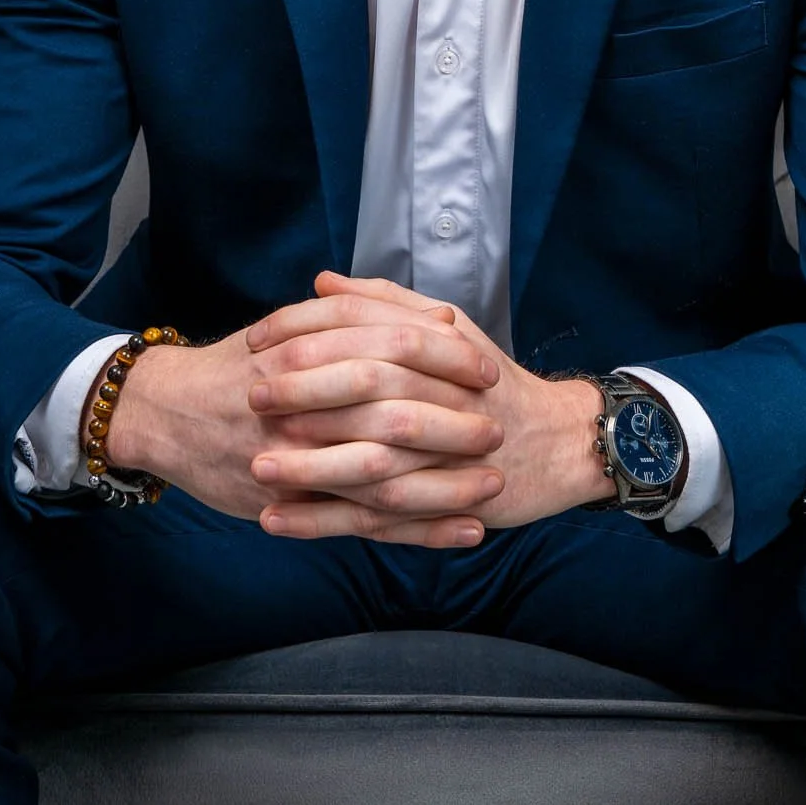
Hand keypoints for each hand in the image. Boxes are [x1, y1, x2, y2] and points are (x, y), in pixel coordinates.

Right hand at [95, 290, 504, 545]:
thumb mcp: (294, 326)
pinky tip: (461, 531)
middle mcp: (303, 406)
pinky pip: (364, 524)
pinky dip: (417, 530)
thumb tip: (440, 317)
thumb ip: (363, 317)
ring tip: (493, 485)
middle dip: (451, 422)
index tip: (485, 365)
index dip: (442, 358)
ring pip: (382, 476)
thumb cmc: (239, 367)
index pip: (389, 348)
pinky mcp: (293, 505)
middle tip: (499, 426)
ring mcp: (297, 461)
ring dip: (443, 484)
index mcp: (309, 352)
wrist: (164, 413)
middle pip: (391, 412)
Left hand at [245, 272, 615, 538]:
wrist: (555, 444)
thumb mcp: (448, 330)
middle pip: (366, 386)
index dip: (304, 329)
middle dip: (303, 391)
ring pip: (368, 460)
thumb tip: (322, 282)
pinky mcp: (440, 504)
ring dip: (307, 467)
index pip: (363, 325)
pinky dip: (321, 522)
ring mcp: (442, 454)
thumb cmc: (491, 383)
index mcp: (436, 346)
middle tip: (250, 396)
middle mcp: (441, 395)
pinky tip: (276, 521)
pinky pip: (373, 519)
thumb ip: (385, 302)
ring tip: (254, 467)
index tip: (256, 339)